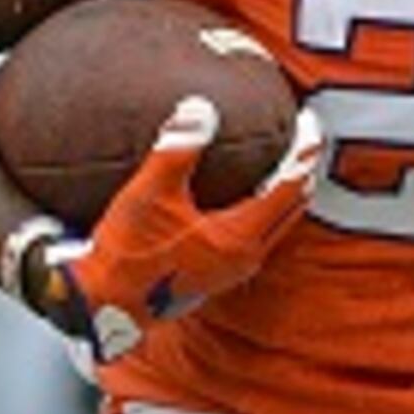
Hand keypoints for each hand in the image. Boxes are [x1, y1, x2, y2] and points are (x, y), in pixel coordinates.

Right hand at [8, 96, 324, 363]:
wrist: (103, 306)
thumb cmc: (126, 253)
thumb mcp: (150, 193)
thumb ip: (178, 148)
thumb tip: (200, 106)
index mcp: (240, 236)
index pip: (291, 185)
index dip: (305, 150)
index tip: (310, 121)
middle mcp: (247, 256)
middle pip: (294, 206)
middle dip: (304, 169)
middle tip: (304, 136)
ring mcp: (234, 270)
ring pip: (279, 224)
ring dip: (286, 192)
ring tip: (282, 160)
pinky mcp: (218, 275)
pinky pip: (259, 235)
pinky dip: (265, 209)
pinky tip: (247, 195)